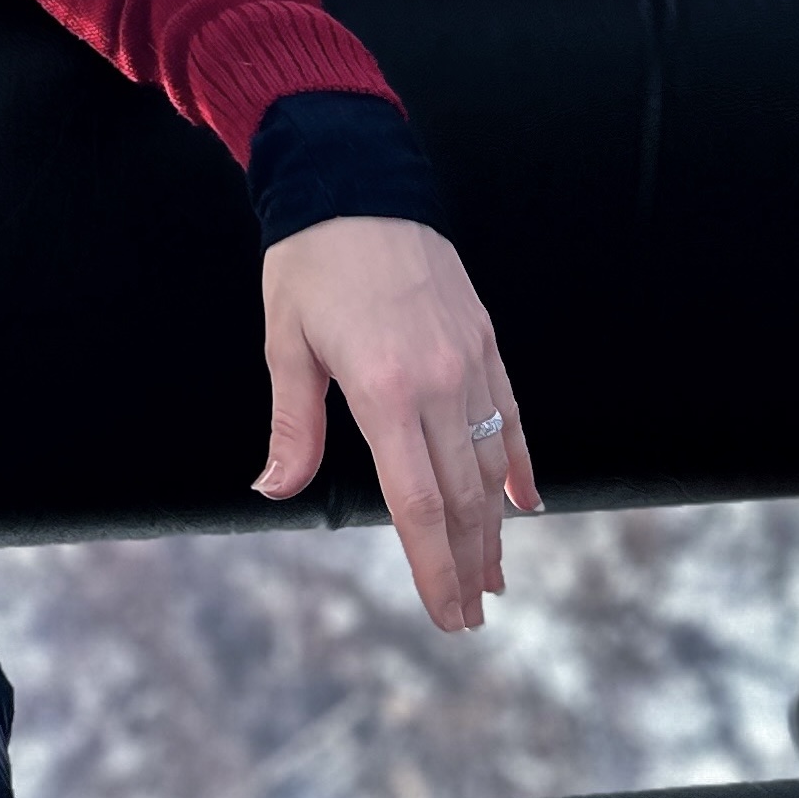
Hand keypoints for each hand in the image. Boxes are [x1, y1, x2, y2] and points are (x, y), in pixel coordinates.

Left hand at [255, 216, 541, 632]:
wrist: (357, 181)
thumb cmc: (310, 262)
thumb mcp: (286, 341)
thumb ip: (292, 424)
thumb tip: (273, 488)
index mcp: (385, 389)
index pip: (417, 501)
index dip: (432, 565)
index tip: (445, 612)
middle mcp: (440, 382)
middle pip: (464, 496)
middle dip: (468, 563)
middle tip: (470, 615)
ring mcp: (471, 361)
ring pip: (495, 463)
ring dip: (495, 526)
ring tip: (494, 575)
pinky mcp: (486, 341)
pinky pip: (514, 415)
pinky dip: (521, 465)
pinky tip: (525, 504)